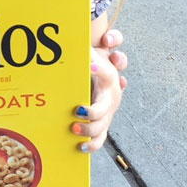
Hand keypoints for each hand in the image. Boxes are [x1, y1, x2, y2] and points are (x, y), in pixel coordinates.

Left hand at [72, 28, 126, 152]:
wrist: (98, 75)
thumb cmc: (90, 63)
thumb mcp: (89, 53)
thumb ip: (85, 48)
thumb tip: (75, 38)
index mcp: (109, 74)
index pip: (113, 66)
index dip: (107, 70)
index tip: (93, 65)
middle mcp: (112, 93)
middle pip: (106, 105)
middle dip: (93, 111)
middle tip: (76, 111)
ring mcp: (108, 110)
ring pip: (103, 124)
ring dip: (90, 128)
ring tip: (73, 127)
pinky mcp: (102, 122)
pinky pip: (100, 137)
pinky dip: (92, 144)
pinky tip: (80, 147)